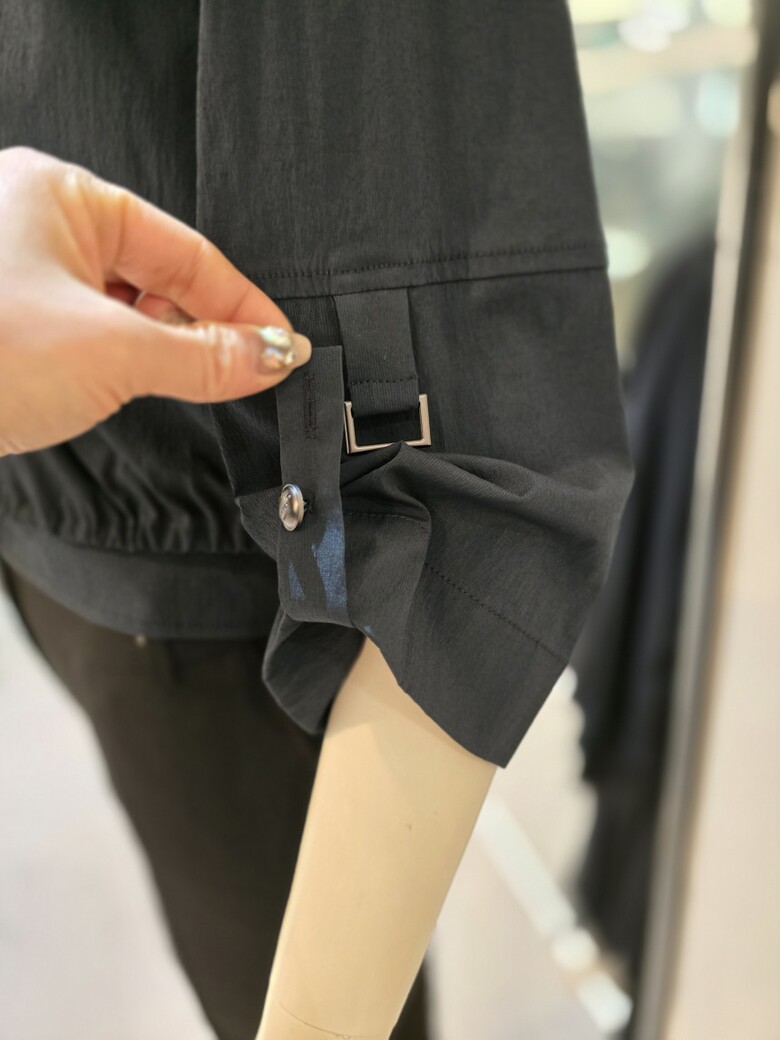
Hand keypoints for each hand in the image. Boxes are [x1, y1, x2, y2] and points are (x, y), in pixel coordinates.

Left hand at [0, 146, 311, 455]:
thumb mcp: (111, 353)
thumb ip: (203, 356)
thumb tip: (271, 356)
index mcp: (62, 195)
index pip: (186, 249)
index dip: (243, 305)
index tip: (283, 346)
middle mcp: (38, 222)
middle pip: (158, 273)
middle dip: (205, 326)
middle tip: (251, 372)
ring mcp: (22, 271)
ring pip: (126, 305)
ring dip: (167, 347)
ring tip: (200, 380)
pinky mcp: (12, 319)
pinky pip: (93, 330)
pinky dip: (128, 360)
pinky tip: (144, 383)